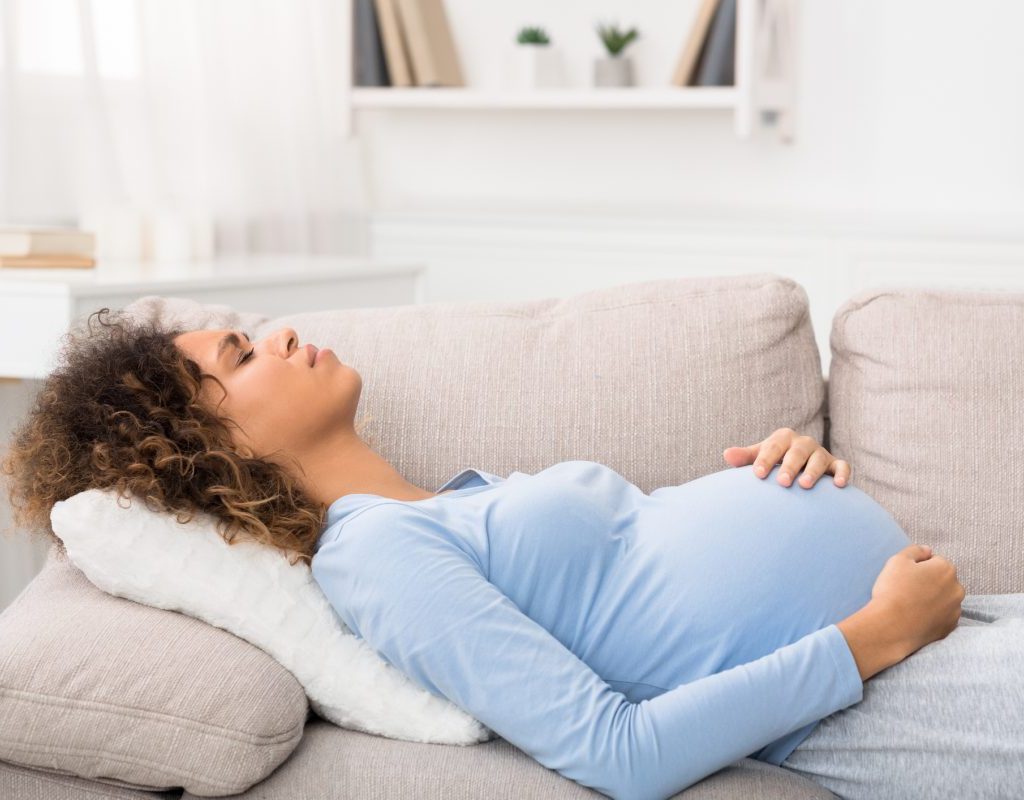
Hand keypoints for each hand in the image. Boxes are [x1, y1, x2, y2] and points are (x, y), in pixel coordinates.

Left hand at [721, 427, 850, 488]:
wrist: (799, 465)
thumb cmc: (775, 462)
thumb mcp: (760, 456)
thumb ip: (745, 457)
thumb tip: (727, 454)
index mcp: (783, 438)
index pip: (772, 447)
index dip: (765, 459)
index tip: (757, 475)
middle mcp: (803, 443)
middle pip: (797, 451)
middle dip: (790, 466)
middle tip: (782, 483)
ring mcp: (820, 453)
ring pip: (819, 458)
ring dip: (813, 471)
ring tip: (805, 485)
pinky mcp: (836, 465)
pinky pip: (843, 466)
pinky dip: (843, 474)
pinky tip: (839, 485)